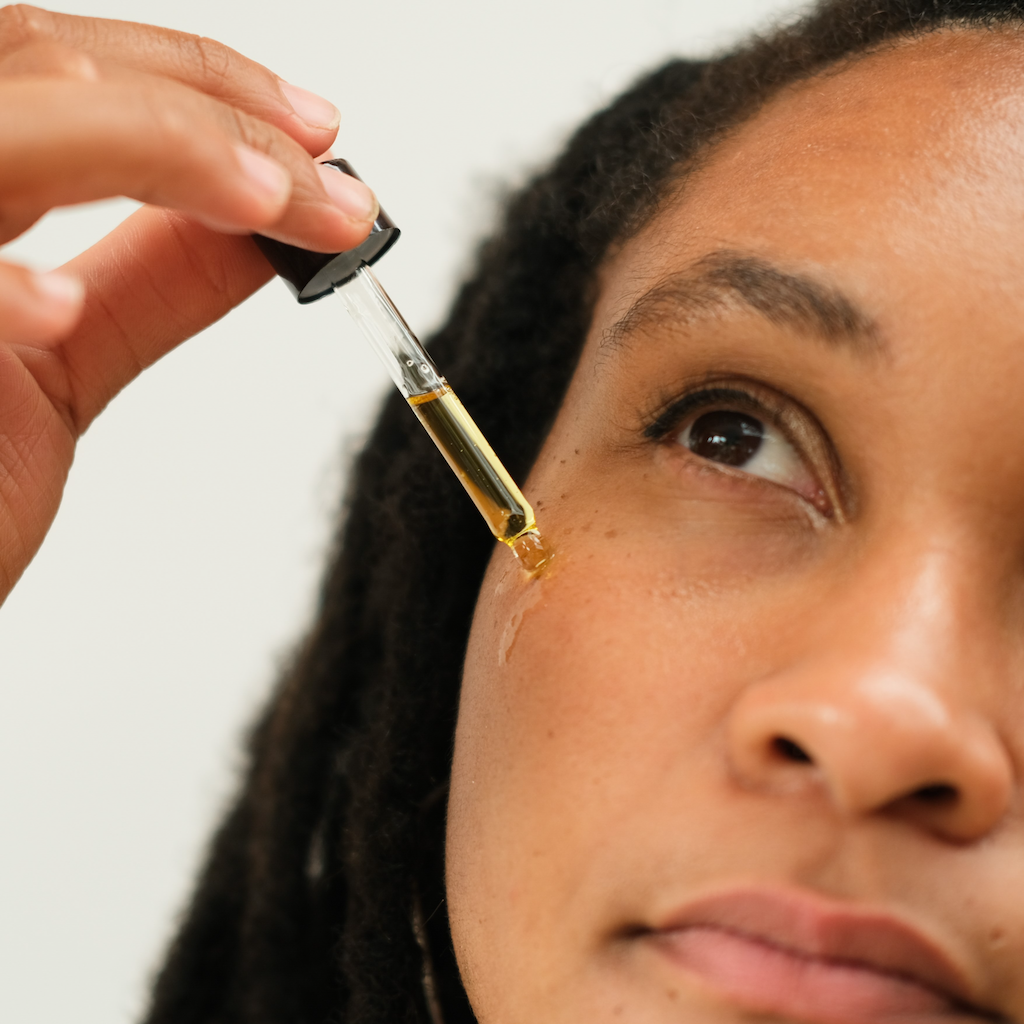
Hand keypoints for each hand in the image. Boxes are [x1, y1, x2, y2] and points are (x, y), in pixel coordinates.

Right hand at [0, 5, 376, 603]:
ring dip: (155, 146)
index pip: (63, 69)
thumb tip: (264, 228)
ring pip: (2, 128)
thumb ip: (153, 285)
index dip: (198, 79)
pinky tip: (58, 309)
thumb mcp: (59, 373)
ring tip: (271, 205)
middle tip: (326, 180)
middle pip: (33, 62)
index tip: (316, 134)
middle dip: (207, 107)